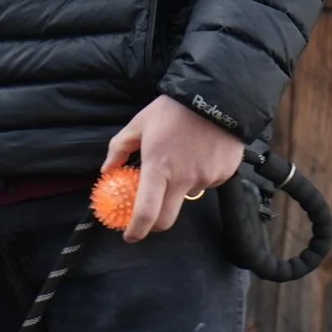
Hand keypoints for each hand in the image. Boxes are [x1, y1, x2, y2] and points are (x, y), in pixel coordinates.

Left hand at [103, 96, 244, 242]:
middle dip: (155, 224)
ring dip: (179, 187)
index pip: (146, 212)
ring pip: (187, 195)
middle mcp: (183, 179)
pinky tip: (199, 153)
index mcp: (158, 168)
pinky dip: (199, 174)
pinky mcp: (224, 175)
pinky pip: (206, 182)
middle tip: (149, 214)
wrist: (218, 95)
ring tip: (180, 158)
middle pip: (167, 220)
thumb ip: (119, 148)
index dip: (136, 230)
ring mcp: (206, 178)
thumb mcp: (139, 123)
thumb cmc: (173, 109)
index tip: (129, 235)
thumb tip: (107, 170)